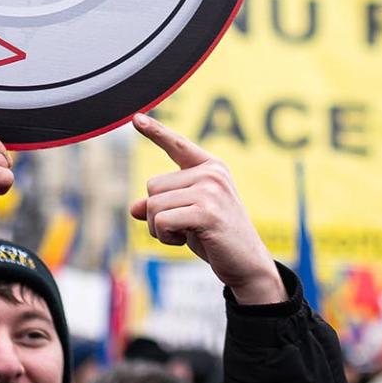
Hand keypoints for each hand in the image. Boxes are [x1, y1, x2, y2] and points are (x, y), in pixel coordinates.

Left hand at [129, 114, 284, 305]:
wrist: (247, 264)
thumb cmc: (217, 238)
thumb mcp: (186, 217)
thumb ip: (163, 206)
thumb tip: (134, 208)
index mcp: (210, 168)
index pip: (177, 145)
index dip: (155, 132)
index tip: (136, 118)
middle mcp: (211, 173)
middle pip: (152, 186)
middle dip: (156, 213)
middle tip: (182, 228)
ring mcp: (210, 190)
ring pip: (153, 205)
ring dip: (159, 229)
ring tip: (185, 235)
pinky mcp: (206, 211)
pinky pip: (161, 220)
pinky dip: (165, 236)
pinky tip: (185, 241)